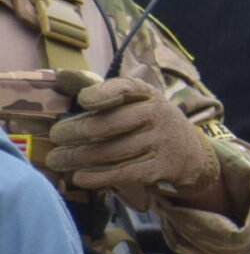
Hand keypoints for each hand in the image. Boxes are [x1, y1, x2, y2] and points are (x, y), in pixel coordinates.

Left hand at [46, 70, 219, 200]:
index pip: (125, 88)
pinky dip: (98, 177)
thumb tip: (62, 76)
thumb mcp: (134, 101)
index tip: (82, 101)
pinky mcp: (161, 168)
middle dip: (76, 130)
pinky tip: (79, 177)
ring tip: (57, 160)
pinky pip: (124, 173)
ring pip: (112, 151)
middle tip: (56, 136)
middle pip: (110, 123)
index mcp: (147, 94)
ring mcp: (162, 141)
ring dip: (79, 157)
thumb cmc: (147, 122)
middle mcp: (158, 114)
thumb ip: (99, 91)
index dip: (102, 94)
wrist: (189, 152)